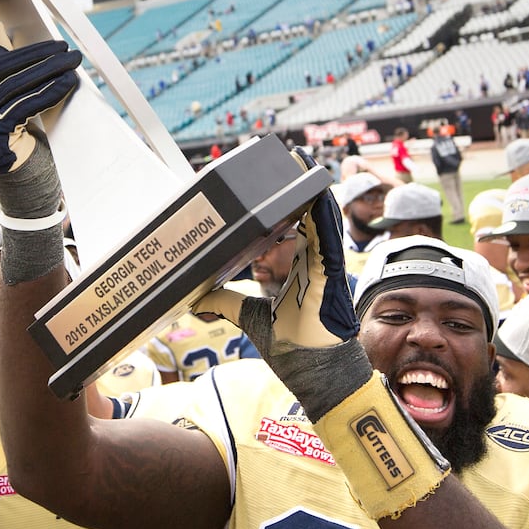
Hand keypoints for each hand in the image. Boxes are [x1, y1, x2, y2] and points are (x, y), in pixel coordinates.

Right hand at [0, 40, 81, 174]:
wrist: (19, 180)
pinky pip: (23, 106)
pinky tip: (66, 83)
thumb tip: (32, 52)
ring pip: (13, 85)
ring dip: (48, 69)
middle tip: (62, 47)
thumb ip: (0, 83)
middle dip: (34, 54)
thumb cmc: (15, 138)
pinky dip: (48, 91)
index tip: (16, 48)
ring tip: (71, 61)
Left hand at [198, 150, 355, 355]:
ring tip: (304, 161)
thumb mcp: (249, 316)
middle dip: (303, 185)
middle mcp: (316, 263)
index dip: (293, 202)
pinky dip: (324, 214)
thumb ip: (227, 302)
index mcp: (302, 268)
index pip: (299, 226)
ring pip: (323, 220)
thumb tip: (198, 296)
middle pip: (312, 215)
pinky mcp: (330, 276)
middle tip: (294, 157)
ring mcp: (326, 267)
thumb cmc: (292, 347)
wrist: (311, 371)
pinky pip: (329, 238)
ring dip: (315, 190)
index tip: (284, 179)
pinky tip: (318, 193)